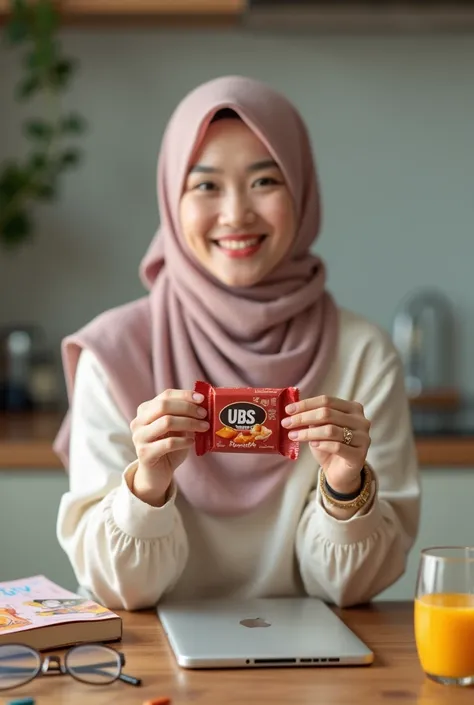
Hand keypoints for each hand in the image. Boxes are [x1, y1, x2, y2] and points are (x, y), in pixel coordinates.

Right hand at [130, 389, 208, 505]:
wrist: (156, 473)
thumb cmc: (169, 447)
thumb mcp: (177, 428)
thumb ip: (184, 415)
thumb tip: (203, 404)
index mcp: (145, 410)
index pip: (165, 395)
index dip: (184, 395)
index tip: (202, 399)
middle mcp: (139, 422)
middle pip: (164, 406)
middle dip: (188, 408)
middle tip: (204, 414)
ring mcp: (139, 437)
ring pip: (166, 422)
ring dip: (189, 423)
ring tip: (203, 427)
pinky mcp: (144, 454)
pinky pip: (168, 443)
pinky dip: (184, 441)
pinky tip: (192, 442)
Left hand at [281, 395, 370, 494]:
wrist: (340, 472)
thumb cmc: (329, 446)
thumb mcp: (319, 428)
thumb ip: (313, 418)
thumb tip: (293, 410)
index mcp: (352, 408)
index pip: (327, 400)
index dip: (306, 404)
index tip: (288, 410)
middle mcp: (361, 420)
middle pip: (327, 413)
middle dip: (303, 418)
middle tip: (286, 423)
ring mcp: (363, 438)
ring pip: (330, 430)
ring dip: (308, 432)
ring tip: (293, 435)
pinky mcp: (359, 455)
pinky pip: (337, 446)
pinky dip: (321, 444)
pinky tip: (312, 444)